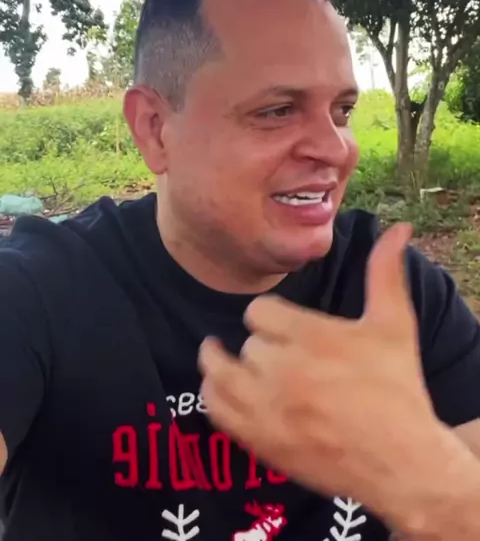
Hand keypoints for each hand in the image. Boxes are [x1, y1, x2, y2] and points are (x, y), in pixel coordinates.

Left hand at [198, 224, 447, 523]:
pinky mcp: (261, 441)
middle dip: (260, 345)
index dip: (269, 316)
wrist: (401, 462)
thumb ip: (385, 272)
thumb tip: (397, 230)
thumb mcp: (394, 324)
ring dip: (217, 364)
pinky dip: (214, 398)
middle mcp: (282, 370)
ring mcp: (268, 408)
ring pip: (219, 375)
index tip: (278, 324)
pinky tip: (220, 391)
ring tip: (215, 355)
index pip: (259, 312)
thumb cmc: (398, 390)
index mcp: (310, 336)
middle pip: (248, 344)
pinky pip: (218, 412)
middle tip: (273, 350)